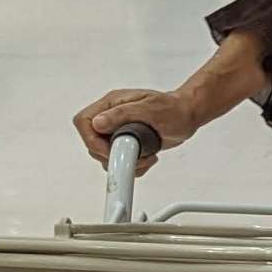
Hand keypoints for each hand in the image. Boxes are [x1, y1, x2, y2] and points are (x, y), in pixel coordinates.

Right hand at [72, 84, 195, 168]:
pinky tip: (148, 157)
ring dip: (126, 162)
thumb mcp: (149, 108)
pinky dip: (133, 167)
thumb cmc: (173, 108)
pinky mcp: (127, 145)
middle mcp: (112, 117)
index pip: (84, 121)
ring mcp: (118, 132)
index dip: (91, 140)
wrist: (187, 116)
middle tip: (133, 155)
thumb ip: (122, 114)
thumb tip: (98, 123)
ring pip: (105, 156)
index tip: (111, 150)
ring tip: (145, 156)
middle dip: (112, 155)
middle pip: (93, 143)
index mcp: (112, 104)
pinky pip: (120, 162)